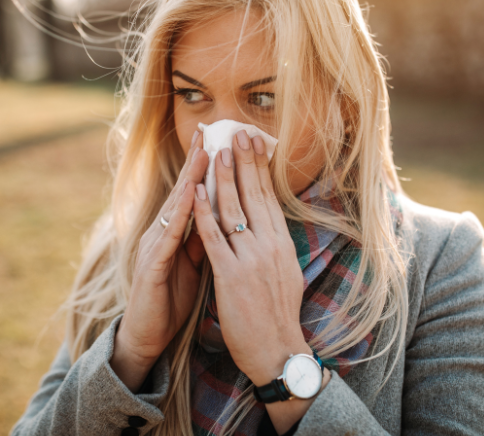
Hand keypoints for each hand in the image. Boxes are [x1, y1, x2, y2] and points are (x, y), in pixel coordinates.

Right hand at [111, 130, 209, 390]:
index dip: (204, 168)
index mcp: (174, 233)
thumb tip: (221, 217)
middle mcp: (161, 233)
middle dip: (196, 162)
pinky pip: (168, 236)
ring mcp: (153, 247)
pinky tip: (191, 197)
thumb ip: (203, 239)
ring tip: (204, 153)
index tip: (220, 141)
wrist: (147, 335)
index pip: (192, 194)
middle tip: (210, 132)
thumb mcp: (194, 265)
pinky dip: (181, 215)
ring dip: (190, 179)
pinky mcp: (150, 265)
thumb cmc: (169, 298)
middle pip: (183, 191)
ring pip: (175, 207)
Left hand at [191, 129, 316, 386]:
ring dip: (224, 177)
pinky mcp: (231, 275)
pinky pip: (214, 237)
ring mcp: (251, 259)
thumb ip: (275, 246)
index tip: (253, 143)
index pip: (268, 197)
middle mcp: (270, 246)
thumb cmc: (278, 316)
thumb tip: (271, 223)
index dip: (259, 168)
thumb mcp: (286, 273)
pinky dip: (204, 212)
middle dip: (244, 162)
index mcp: (282, 244)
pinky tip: (197, 191)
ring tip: (217, 150)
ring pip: (234, 209)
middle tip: (236, 132)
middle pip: (254, 195)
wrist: (277, 351)